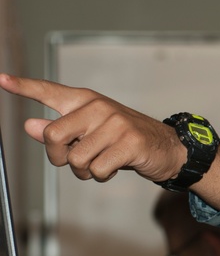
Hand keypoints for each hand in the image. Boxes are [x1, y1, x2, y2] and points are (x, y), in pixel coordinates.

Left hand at [0, 73, 186, 183]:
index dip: (23, 87)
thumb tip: (31, 126)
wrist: (167, 147)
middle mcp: (98, 108)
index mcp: (85, 101)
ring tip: (100, 164)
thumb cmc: (124, 139)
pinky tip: (115, 167)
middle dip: (59, 157)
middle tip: (75, 159)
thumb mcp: (90, 132)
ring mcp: (115, 124)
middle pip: (52, 136)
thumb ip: (60, 130)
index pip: (49, 92)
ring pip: (75, 159)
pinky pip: (97, 169)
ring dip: (84, 171)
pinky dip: (102, 175)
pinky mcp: (129, 142)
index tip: (1, 79)